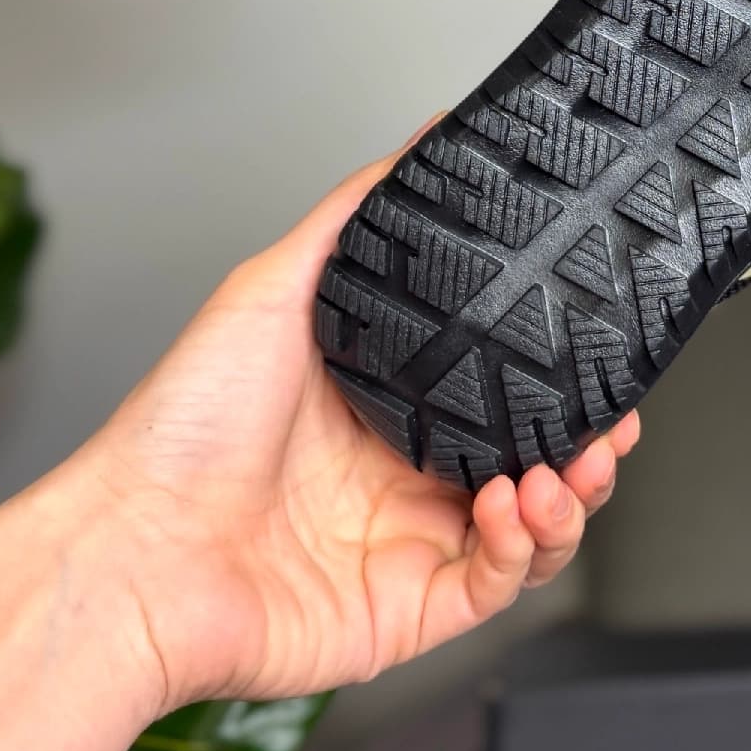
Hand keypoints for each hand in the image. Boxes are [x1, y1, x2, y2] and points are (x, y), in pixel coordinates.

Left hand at [62, 121, 639, 710]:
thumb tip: (422, 139)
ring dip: (571, 495)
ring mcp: (409, 545)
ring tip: (572, 464)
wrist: (135, 551)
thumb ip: (356, 216)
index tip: (597, 351)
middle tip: (614, 420)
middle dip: (588, 442)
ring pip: (533, 528)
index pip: (497, 389)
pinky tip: (516, 504)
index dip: (555, 375)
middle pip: (533, 460)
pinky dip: (525, 547)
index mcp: (383, 406)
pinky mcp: (410, 611)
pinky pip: (498, 585)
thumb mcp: (272, 288)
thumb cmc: (182, 428)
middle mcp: (402, 476)